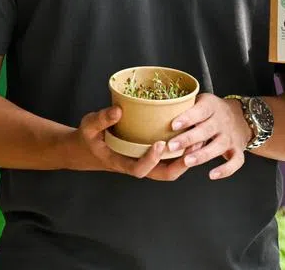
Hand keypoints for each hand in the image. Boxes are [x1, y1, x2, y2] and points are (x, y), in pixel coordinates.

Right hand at [65, 106, 204, 180]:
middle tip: (194, 146)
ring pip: (169, 168)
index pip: (139, 170)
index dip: (151, 160)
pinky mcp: (148, 155)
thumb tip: (119, 110)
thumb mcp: (88, 126)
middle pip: (162, 175)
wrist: (86, 149)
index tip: (159, 144)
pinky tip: (190, 135)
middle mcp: (136, 165)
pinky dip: (181, 150)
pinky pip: (168, 158)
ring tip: (199, 140)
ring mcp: (144, 162)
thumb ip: (102, 119)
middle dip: (180, 164)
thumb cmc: (88, 138)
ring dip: (185, 158)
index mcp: (120, 163)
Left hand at [165, 94, 252, 179]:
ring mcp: (230, 137)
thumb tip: (158, 113)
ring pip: (218, 146)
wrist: (242, 117)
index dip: (187, 118)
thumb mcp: (202, 101)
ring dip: (202, 155)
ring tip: (187, 161)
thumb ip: (186, 107)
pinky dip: (225, 169)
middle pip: (206, 130)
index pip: (200, 111)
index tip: (173, 125)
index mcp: (211, 106)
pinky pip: (235, 161)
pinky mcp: (237, 150)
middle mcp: (222, 121)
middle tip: (171, 146)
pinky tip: (212, 175)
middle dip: (188, 139)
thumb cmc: (213, 111)